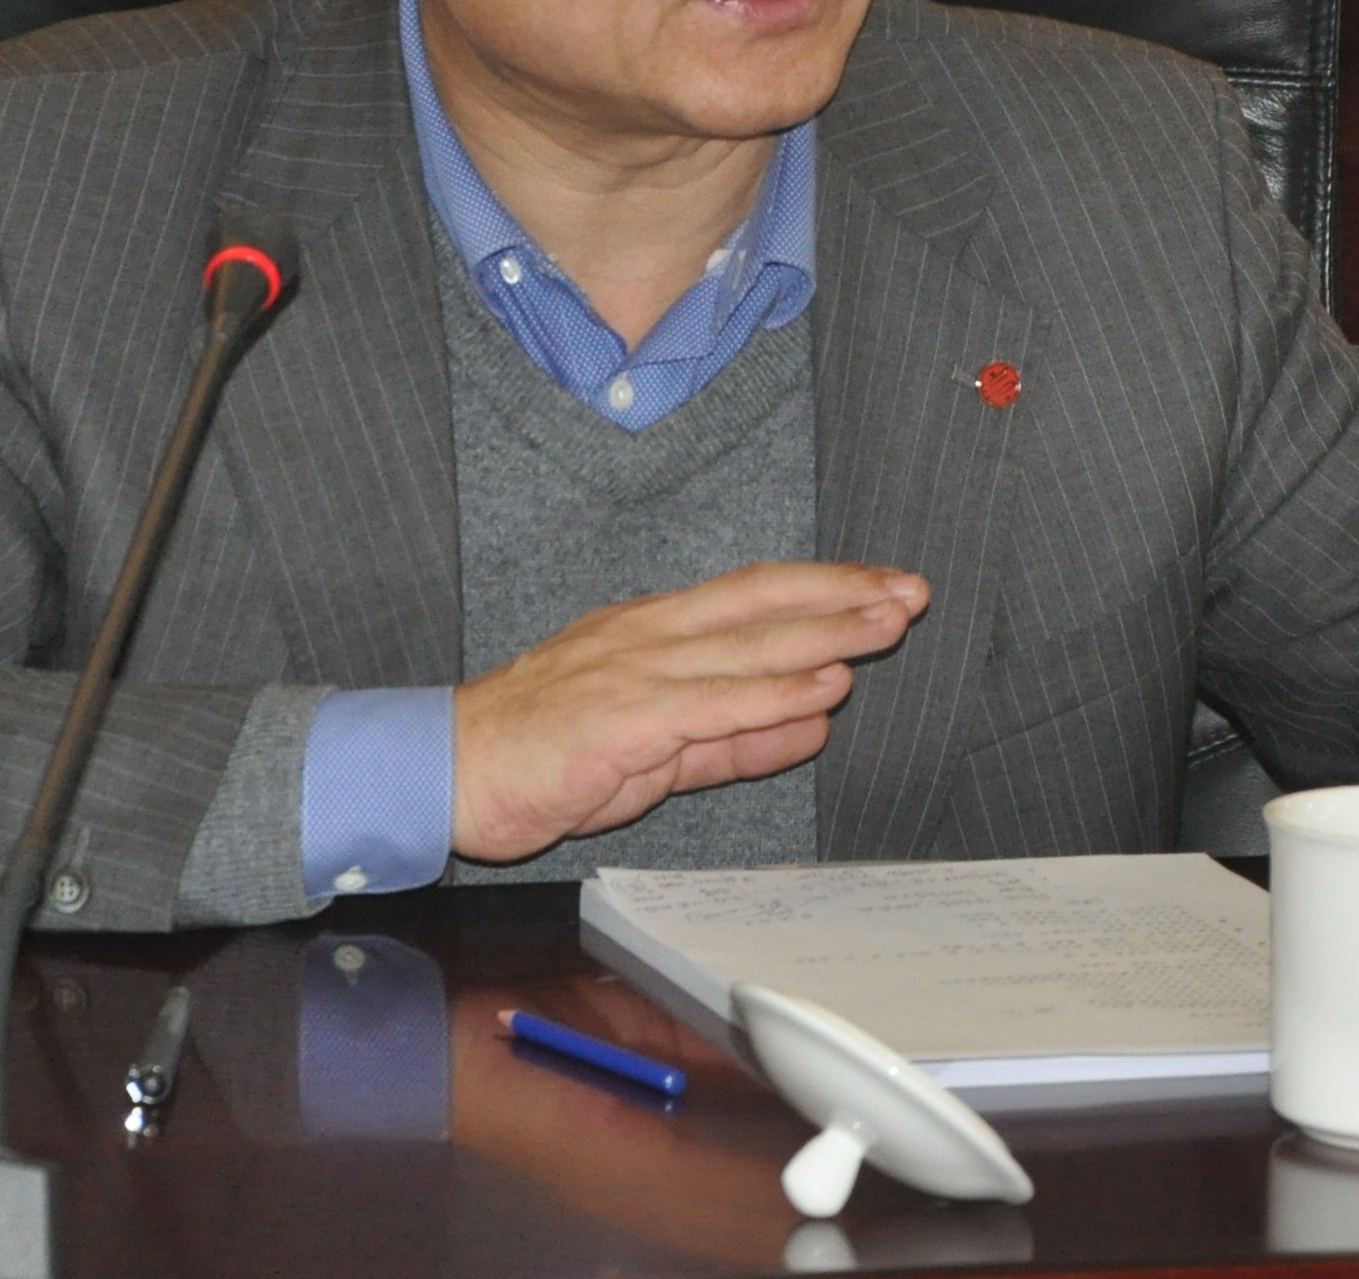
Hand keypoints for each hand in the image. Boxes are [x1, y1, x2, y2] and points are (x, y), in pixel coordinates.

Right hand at [453, 561, 927, 861]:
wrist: (448, 774)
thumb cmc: (543, 757)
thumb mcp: (657, 747)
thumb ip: (737, 736)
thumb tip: (812, 720)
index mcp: (653, 633)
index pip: (753, 595)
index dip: (824, 586)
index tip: (884, 585)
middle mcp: (649, 637)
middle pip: (761, 604)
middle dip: (843, 596)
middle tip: (911, 592)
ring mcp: (633, 673)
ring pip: (746, 646)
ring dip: (825, 634)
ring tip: (886, 625)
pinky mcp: (621, 719)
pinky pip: (710, 704)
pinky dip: (772, 695)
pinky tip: (822, 690)